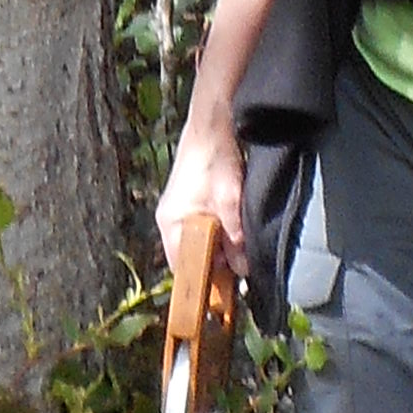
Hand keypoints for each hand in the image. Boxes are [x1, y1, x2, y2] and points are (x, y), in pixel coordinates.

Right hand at [156, 109, 244, 282]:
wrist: (211, 123)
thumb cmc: (215, 160)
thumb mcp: (230, 200)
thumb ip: (235, 236)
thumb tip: (243, 268)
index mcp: (171, 223)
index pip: (182, 268)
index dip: (204, 281)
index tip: (226, 289)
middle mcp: (169, 219)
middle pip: (191, 255)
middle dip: (214, 262)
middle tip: (240, 264)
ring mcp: (177, 209)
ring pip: (198, 241)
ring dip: (218, 246)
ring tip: (239, 245)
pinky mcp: (188, 201)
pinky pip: (201, 228)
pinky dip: (217, 232)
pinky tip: (234, 226)